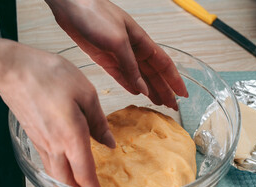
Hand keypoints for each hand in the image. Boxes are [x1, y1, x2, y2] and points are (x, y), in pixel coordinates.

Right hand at [0, 41, 115, 186]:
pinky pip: (48, 162)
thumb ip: (98, 121)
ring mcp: (41, 143)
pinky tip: (66, 166)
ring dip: (70, 185)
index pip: (85, 173)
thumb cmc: (50, 75)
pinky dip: (60, 171)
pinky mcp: (34, 137)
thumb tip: (108, 142)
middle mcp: (55, 145)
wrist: (13, 69)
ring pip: (56, 174)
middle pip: (68, 181)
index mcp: (71, 136)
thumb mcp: (85, 93)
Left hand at [46, 0, 187, 109]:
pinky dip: (130, 85)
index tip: (183, 95)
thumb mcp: (118, 41)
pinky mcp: (105, 59)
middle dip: (164, 90)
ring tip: (158, 103)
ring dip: (149, 90)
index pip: (165, 65)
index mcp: (142, 42)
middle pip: (154, 74)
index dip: (175, 80)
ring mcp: (120, 56)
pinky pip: (122, 76)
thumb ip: (131, 67)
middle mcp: (134, 50)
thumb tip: (144, 89)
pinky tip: (137, 93)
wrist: (71, 6)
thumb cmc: (96, 15)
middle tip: (171, 107)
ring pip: (139, 77)